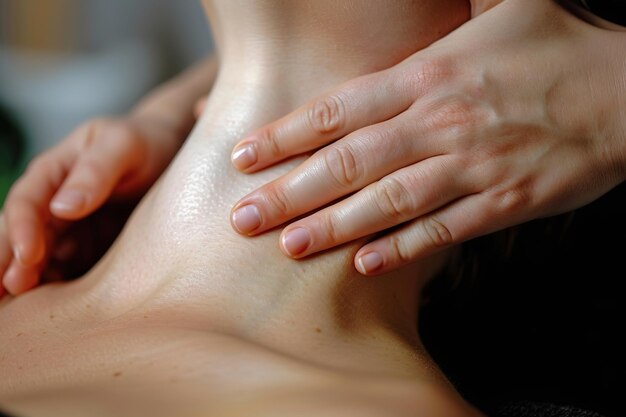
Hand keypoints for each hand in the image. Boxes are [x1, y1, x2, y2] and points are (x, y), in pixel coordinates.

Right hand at [0, 115, 183, 295]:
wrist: (171, 153)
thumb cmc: (144, 142)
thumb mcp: (123, 145)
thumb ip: (96, 171)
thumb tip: (62, 207)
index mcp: (54, 171)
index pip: (28, 201)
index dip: (22, 229)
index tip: (27, 256)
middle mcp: (54, 202)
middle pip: (23, 235)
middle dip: (11, 263)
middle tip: (7, 292)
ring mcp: (71, 228)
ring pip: (41, 258)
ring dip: (30, 281)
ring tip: (22, 312)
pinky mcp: (91, 247)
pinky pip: (69, 269)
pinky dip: (59, 289)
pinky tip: (56, 311)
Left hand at [229, 0, 625, 274]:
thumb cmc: (558, 46)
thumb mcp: (495, 10)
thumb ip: (442, 14)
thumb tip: (396, 1)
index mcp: (430, 74)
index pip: (338, 109)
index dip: (285, 134)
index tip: (244, 155)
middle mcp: (440, 122)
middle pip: (347, 162)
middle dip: (289, 191)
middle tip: (242, 217)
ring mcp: (471, 165)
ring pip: (386, 202)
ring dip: (332, 227)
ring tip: (286, 246)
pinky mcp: (503, 201)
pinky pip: (442, 230)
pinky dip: (400, 248)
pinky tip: (362, 265)